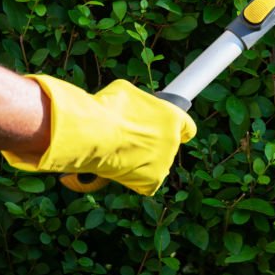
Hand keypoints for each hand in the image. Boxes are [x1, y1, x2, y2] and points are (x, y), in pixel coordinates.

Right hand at [1, 76, 195, 195]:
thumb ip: (131, 100)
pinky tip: (110, 163)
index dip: (175, 124)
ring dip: (134, 157)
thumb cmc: (100, 108)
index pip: (187, 126)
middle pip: (165, 144)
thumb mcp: (120, 94)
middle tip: (124, 135)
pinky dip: (126, 173)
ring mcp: (163, 162)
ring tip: (113, 146)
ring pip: (150, 162)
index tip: (171, 124)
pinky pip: (140, 178)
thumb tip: (127, 94)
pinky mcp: (148, 180)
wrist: (88, 133)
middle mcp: (174, 142)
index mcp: (173, 118)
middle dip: (146, 140)